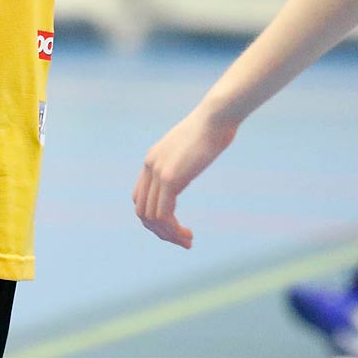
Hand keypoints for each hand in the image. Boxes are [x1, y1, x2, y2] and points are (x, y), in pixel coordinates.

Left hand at [133, 108, 238, 247]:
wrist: (216, 117)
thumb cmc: (211, 129)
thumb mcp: (191, 146)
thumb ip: (183, 159)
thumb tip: (189, 164)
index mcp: (152, 160)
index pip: (140, 198)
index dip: (154, 218)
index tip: (175, 227)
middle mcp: (150, 166)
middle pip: (142, 212)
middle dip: (160, 232)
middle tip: (182, 241)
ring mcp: (158, 172)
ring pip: (151, 217)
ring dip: (168, 235)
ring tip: (187, 241)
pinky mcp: (170, 178)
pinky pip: (163, 214)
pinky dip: (173, 230)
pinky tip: (187, 234)